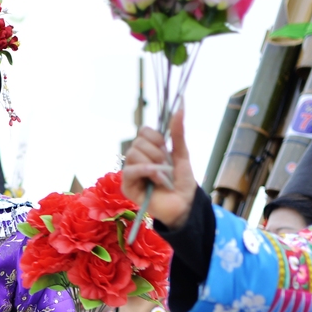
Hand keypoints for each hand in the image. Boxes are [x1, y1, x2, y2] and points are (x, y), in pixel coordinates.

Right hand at [121, 110, 196, 228]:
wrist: (184, 204)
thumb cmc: (182, 182)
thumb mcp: (182, 155)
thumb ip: (178, 133)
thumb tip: (181, 107)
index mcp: (149, 150)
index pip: (143, 131)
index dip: (155, 137)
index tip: (166, 147)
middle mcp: (137, 159)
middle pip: (138, 142)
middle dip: (157, 153)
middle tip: (167, 166)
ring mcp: (131, 173)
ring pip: (133, 154)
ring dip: (153, 163)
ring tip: (163, 176)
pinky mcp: (127, 186)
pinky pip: (130, 170)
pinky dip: (145, 171)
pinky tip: (156, 178)